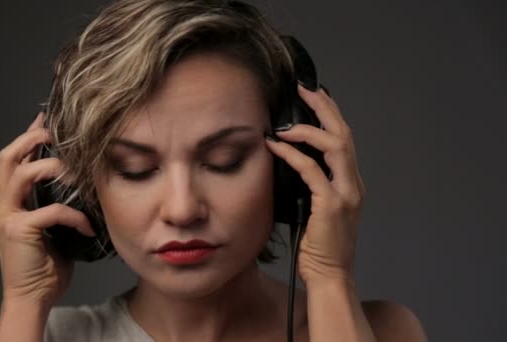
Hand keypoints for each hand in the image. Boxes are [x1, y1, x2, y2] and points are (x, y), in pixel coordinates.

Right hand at [0, 112, 95, 307]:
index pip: (15, 160)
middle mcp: (5, 206)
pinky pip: (50, 211)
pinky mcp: (19, 232)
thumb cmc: (47, 266)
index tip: (46, 118)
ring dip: (53, 168)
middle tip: (56, 132)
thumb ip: (57, 206)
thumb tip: (83, 186)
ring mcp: (8, 218)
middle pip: (8, 157)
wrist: (33, 298)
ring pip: (23, 175)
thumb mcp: (53, 229)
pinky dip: (74, 215)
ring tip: (77, 174)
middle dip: (32, 138)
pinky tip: (88, 226)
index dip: (28, 135)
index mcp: (12, 203)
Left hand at [265, 85, 365, 283]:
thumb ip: (311, 184)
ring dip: (308, 128)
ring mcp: (345, 194)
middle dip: (324, 107)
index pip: (344, 139)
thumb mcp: (317, 208)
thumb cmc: (319, 245)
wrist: (330, 275)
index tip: (314, 95)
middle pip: (344, 133)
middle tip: (303, 89)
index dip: (330, 113)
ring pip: (335, 146)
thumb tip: (287, 160)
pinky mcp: (331, 205)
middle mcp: (353, 184)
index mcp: (350, 182)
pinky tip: (276, 147)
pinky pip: (311, 171)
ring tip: (285, 121)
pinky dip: (293, 155)